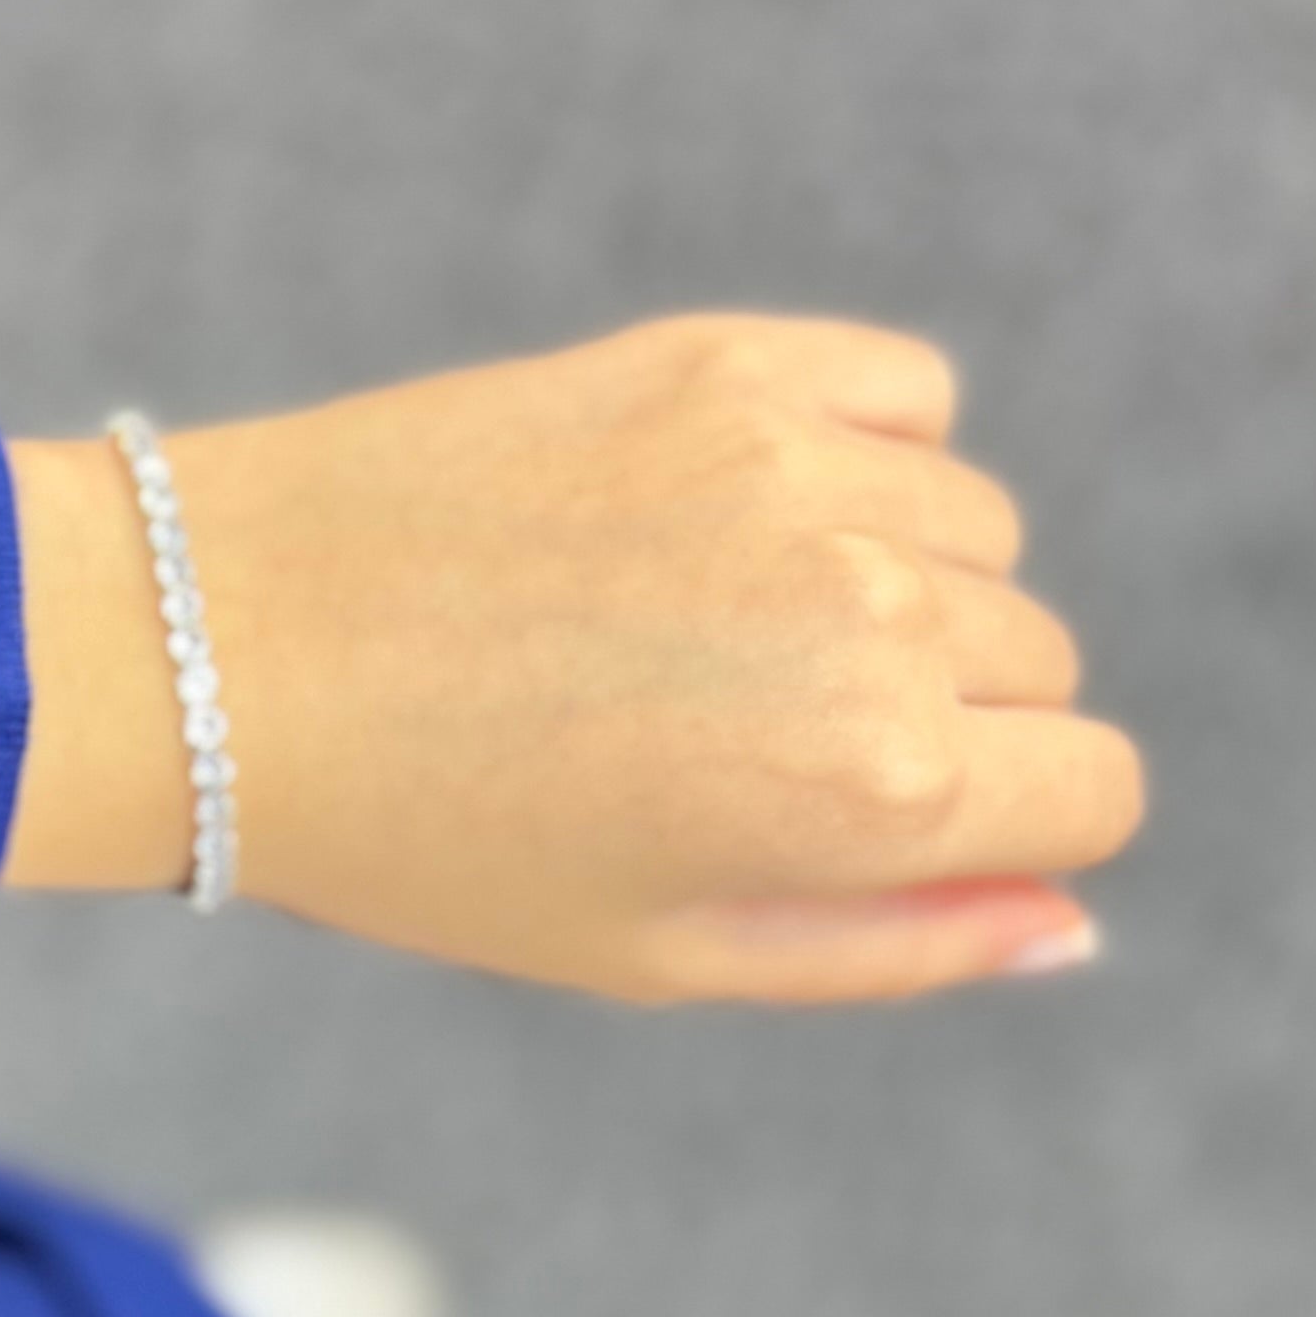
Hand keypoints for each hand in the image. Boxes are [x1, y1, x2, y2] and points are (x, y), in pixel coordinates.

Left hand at [0, 314, 1143, 1002]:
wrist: (221, 655)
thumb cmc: (428, 841)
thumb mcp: (660, 956)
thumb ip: (891, 949)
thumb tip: (1066, 922)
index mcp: (870, 788)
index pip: (1094, 792)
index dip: (1009, 826)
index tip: (888, 827)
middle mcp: (873, 616)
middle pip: (1036, 664)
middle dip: (937, 715)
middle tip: (731, 745)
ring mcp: (805, 470)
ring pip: (978, 535)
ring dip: (892, 587)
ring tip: (701, 637)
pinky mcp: (731, 360)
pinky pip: (908, 398)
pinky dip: (864, 455)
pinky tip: (727, 517)